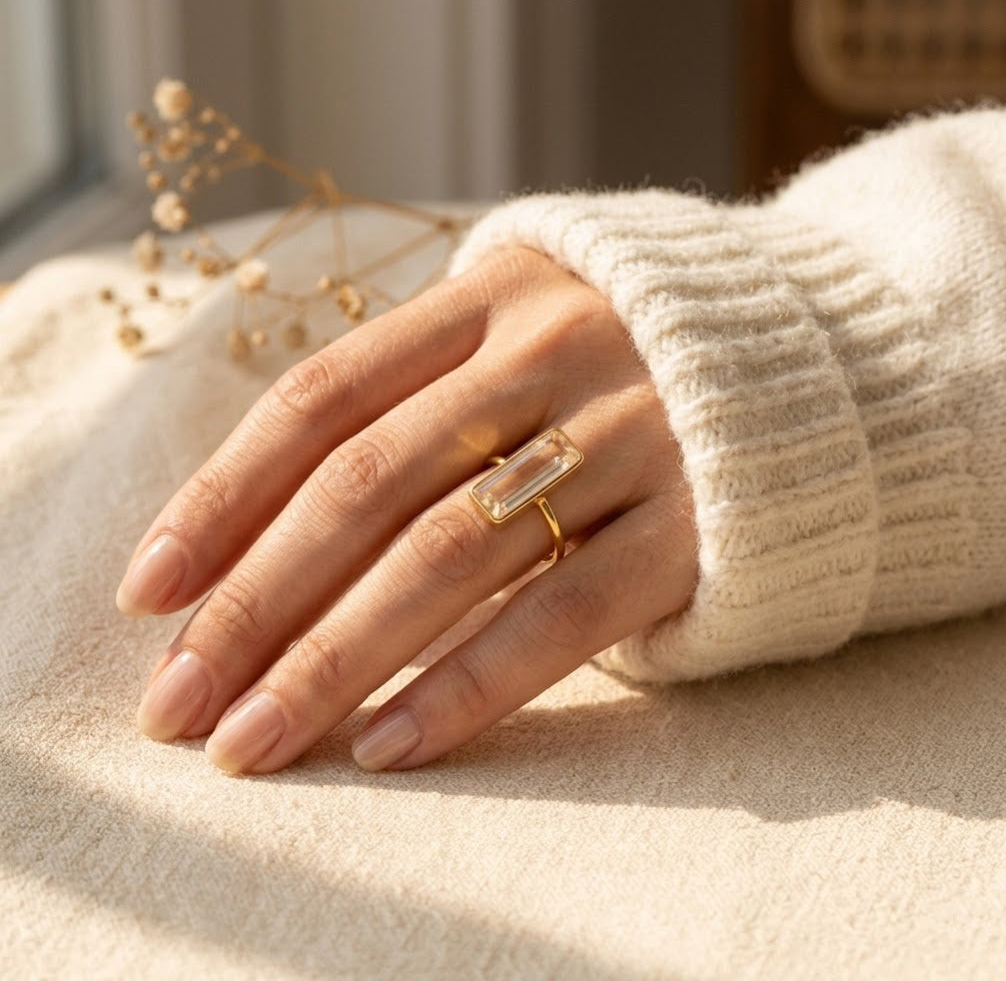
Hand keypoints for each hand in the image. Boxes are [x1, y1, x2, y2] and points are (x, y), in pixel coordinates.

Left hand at [118, 247, 697, 772]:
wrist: (819, 361)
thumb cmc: (636, 359)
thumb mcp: (527, 329)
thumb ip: (420, 388)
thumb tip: (268, 516)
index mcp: (493, 294)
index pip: (322, 397)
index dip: (224, 497)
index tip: (149, 594)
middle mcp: (552, 352)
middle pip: (366, 485)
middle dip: (256, 602)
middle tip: (178, 703)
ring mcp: (629, 434)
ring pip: (448, 556)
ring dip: (334, 659)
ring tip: (255, 741)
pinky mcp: (694, 524)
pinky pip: (560, 615)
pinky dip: (464, 684)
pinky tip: (386, 747)